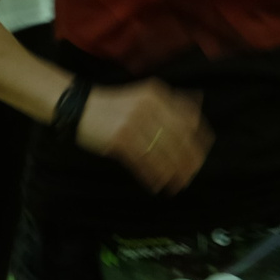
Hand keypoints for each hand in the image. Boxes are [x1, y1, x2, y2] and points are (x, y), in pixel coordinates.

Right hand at [75, 79, 212, 194]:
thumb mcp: (143, 95)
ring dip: (171, 173)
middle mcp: (148, 107)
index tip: (200, 156)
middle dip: (187, 161)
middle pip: (177, 139)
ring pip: (161, 153)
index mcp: (157, 95)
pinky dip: (152, 176)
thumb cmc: (114, 105)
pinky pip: (142, 162)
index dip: (197, 141)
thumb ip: (170, 100)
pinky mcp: (120, 139)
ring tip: (176, 185)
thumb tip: (199, 102)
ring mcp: (133, 123)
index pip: (187, 119)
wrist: (79, 107)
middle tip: (190, 176)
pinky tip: (157, 185)